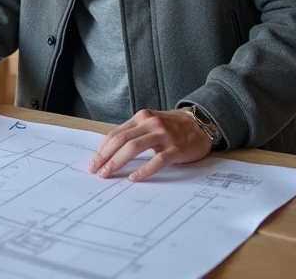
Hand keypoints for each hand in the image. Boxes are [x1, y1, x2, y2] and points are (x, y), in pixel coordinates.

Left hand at [88, 109, 212, 181]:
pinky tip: (133, 178)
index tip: (93, 162)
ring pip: (134, 147)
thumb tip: (110, 152)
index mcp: (141, 118)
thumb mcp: (151, 124)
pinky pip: (156, 160)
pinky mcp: (175, 149)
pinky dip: (143, 170)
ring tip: (107, 174)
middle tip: (95, 171)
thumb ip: (134, 133)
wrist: (201, 123)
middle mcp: (150, 124)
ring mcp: (163, 135)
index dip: (102, 149)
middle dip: (105, 156)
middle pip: (121, 140)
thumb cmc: (173, 127)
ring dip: (117, 162)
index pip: (116, 133)